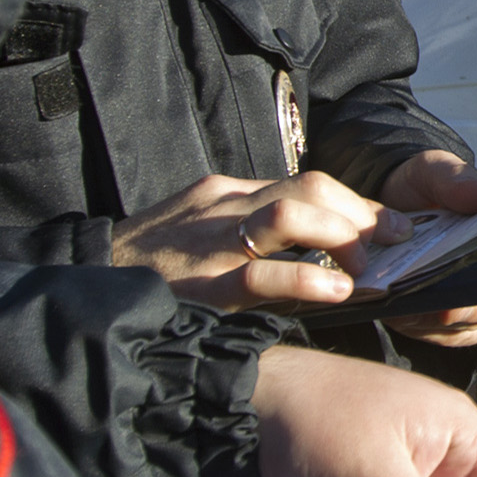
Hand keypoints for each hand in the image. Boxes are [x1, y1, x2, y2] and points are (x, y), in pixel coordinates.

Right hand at [102, 172, 380, 311]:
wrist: (79, 281)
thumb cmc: (144, 269)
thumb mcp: (198, 236)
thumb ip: (247, 239)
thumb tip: (312, 255)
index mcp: (226, 194)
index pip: (306, 184)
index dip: (356, 204)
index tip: (390, 227)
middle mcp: (223, 206)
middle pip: (310, 188)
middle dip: (361, 213)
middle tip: (397, 241)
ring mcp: (211, 241)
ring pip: (291, 214)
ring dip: (342, 236)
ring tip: (368, 266)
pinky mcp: (201, 282)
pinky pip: (261, 273)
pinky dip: (308, 279)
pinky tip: (337, 292)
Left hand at [376, 150, 476, 348]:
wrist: (388, 203)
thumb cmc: (422, 187)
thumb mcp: (434, 170)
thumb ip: (455, 179)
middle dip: (469, 310)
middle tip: (440, 307)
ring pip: (469, 327)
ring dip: (439, 322)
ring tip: (410, 307)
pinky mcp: (449, 320)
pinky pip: (445, 336)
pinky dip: (423, 329)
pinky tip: (403, 315)